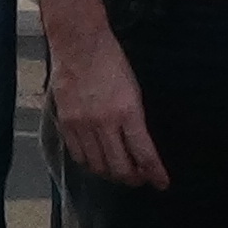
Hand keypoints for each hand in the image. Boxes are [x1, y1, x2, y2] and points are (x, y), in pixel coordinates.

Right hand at [46, 25, 168, 189]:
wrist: (79, 44)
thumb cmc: (111, 61)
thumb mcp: (134, 90)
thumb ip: (135, 120)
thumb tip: (139, 146)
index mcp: (128, 112)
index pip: (144, 154)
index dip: (154, 173)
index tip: (161, 183)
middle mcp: (104, 123)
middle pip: (120, 167)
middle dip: (133, 178)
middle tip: (139, 179)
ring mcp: (82, 125)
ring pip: (98, 165)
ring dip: (111, 174)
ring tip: (118, 172)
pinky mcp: (65, 123)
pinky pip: (78, 155)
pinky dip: (90, 163)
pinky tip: (97, 161)